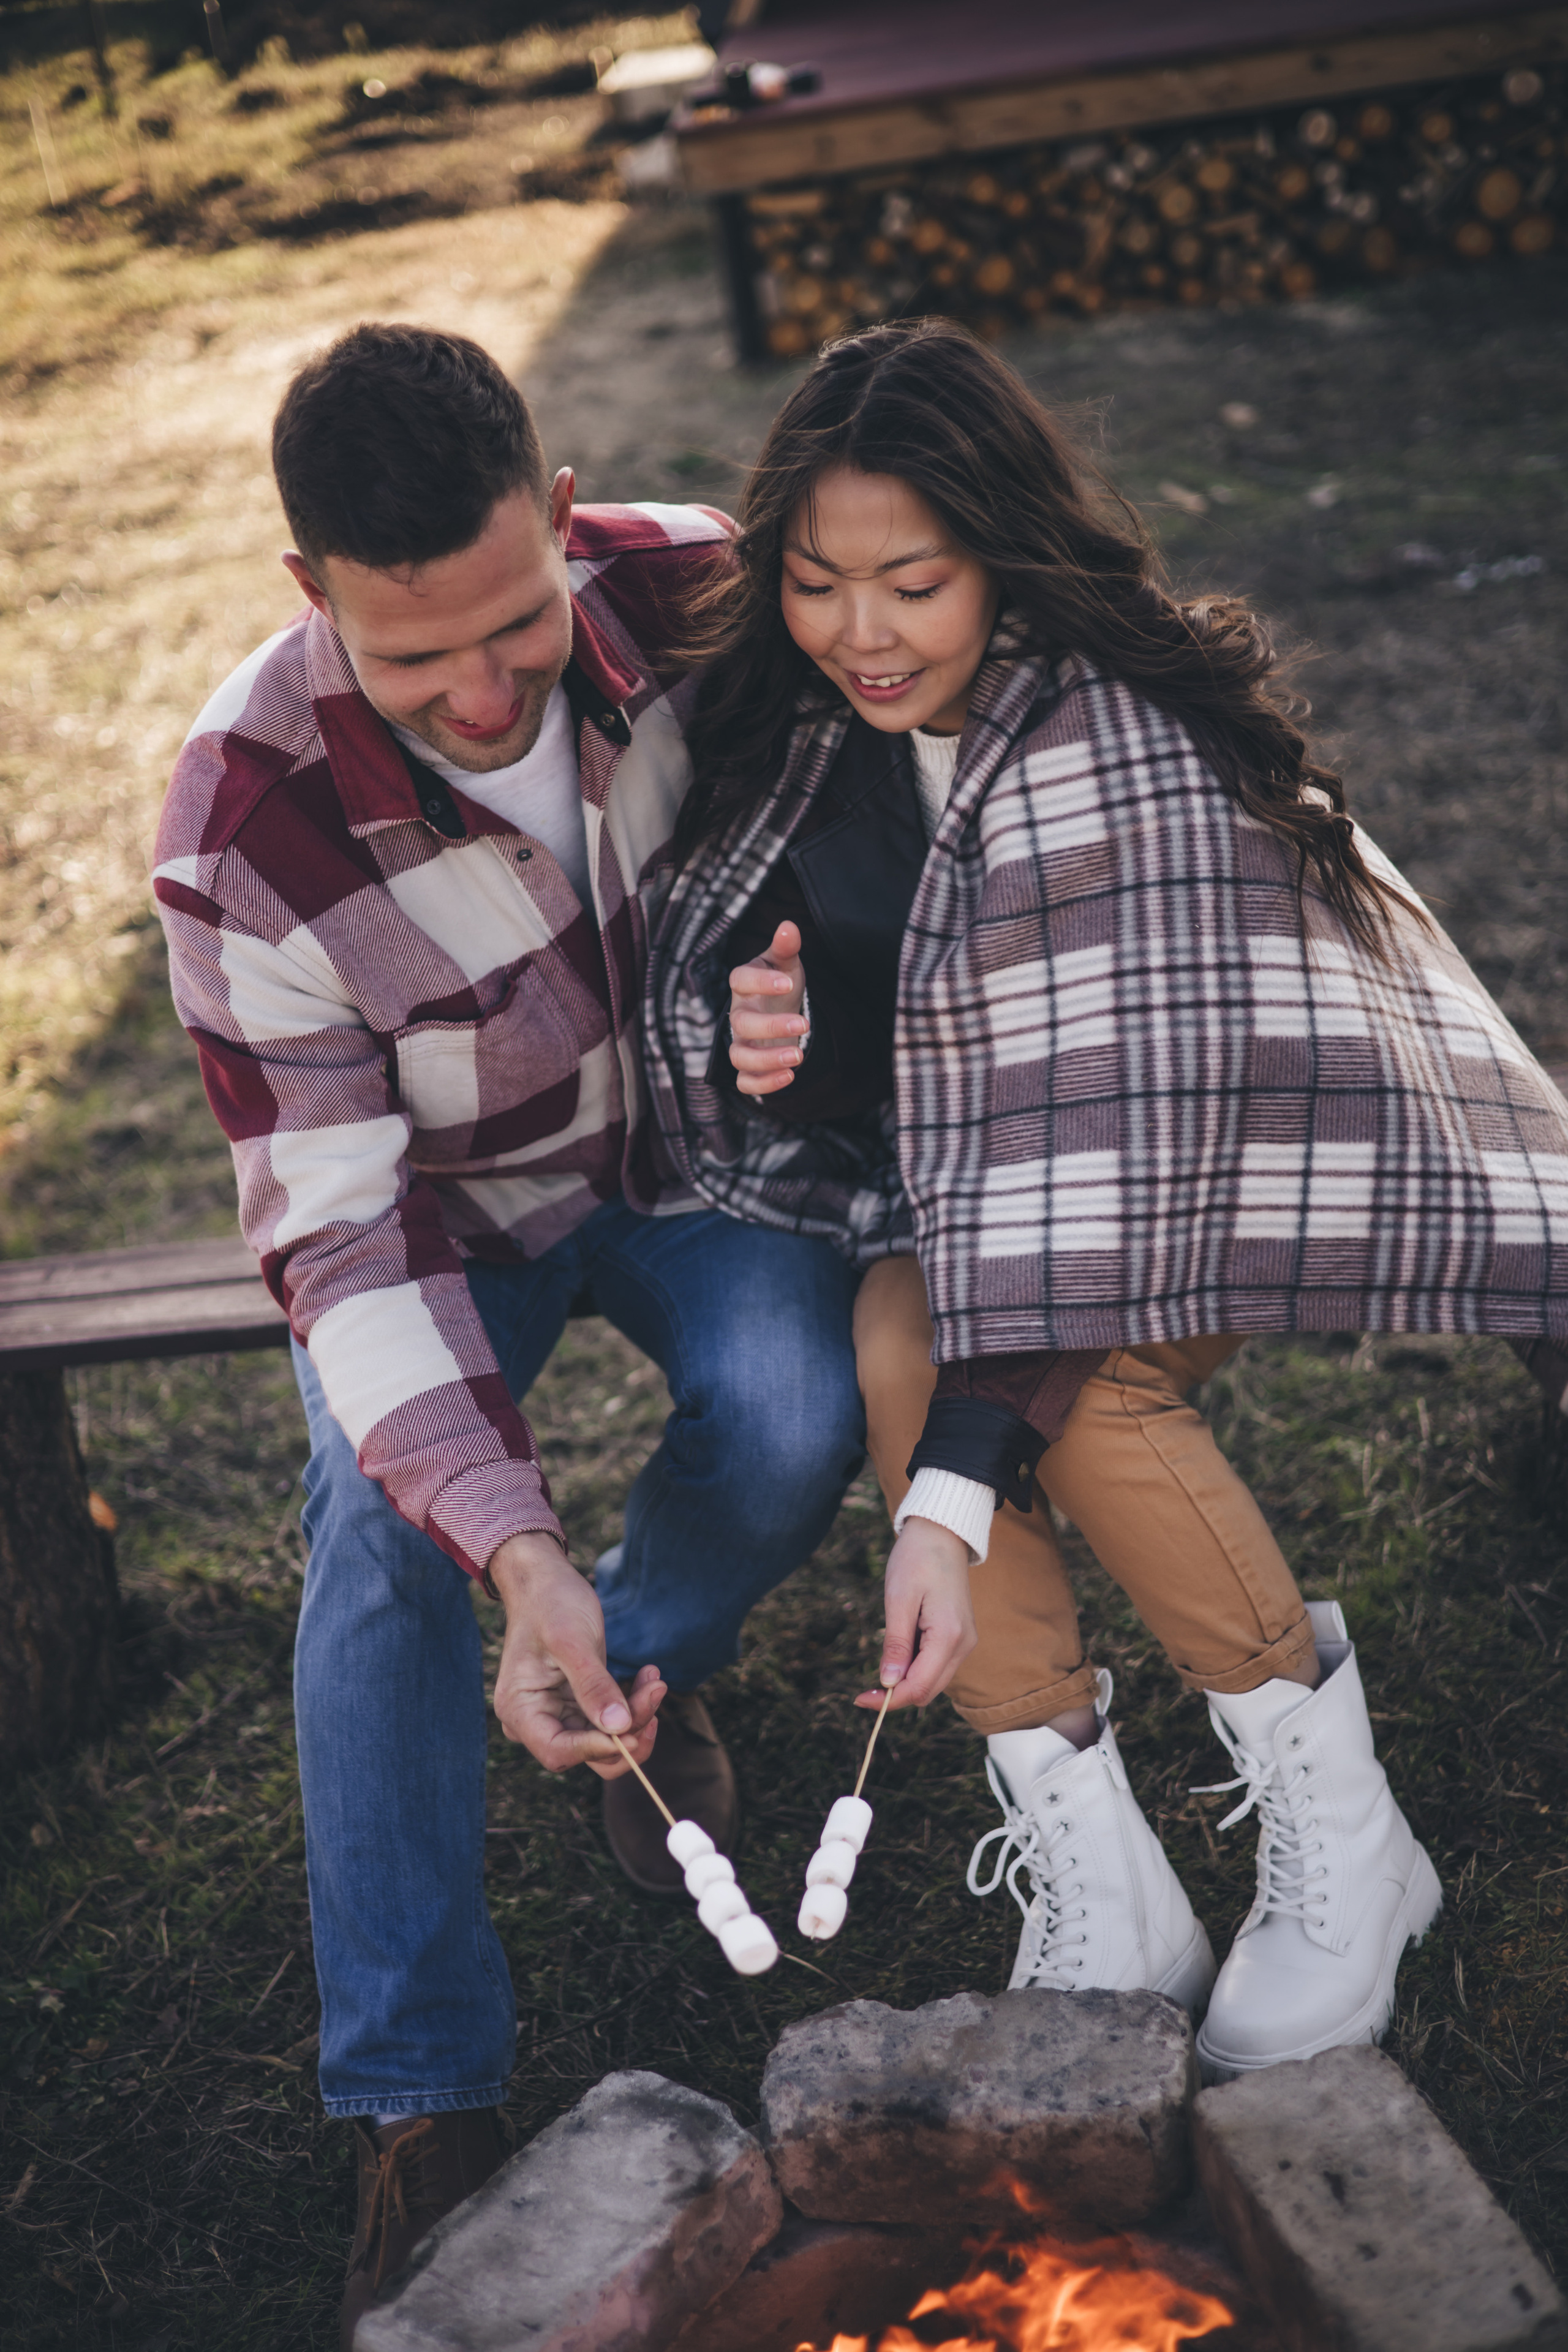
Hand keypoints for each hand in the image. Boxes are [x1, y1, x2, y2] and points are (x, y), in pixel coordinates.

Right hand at [487, 1533, 664, 1778]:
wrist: (546, 1580)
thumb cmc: (550, 1603)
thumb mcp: (572, 1641)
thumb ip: (593, 1685)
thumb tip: (618, 1728)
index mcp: (520, 1710)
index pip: (558, 1752)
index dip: (597, 1749)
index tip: (634, 1730)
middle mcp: (536, 1720)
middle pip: (587, 1752)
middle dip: (626, 1732)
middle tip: (655, 1694)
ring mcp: (559, 1714)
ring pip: (604, 1740)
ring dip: (636, 1717)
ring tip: (655, 1681)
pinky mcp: (579, 1705)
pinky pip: (610, 1721)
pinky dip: (633, 1705)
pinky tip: (647, 1676)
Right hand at [728, 919, 808, 1096]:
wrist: (779, 1011)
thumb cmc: (780, 984)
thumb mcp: (786, 964)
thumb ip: (786, 948)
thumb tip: (788, 926)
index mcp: (744, 985)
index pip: (740, 980)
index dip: (761, 982)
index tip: (788, 983)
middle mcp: (738, 1014)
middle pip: (741, 1024)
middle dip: (771, 1027)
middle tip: (803, 1025)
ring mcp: (741, 1042)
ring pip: (739, 1056)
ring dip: (765, 1061)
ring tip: (798, 1058)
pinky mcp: (748, 1066)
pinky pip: (745, 1082)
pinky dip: (763, 1084)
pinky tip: (789, 1077)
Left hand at [856, 1518, 976, 1713]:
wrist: (942, 1532)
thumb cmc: (917, 1559)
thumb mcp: (898, 1599)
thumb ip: (896, 1645)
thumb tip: (887, 1684)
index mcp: (949, 1636)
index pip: (918, 1687)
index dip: (888, 1700)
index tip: (859, 1699)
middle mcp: (963, 1644)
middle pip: (928, 1691)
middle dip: (896, 1694)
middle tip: (864, 1688)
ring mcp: (964, 1641)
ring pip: (933, 1681)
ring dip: (906, 1681)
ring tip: (883, 1661)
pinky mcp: (960, 1636)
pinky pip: (936, 1665)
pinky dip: (916, 1667)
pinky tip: (900, 1650)